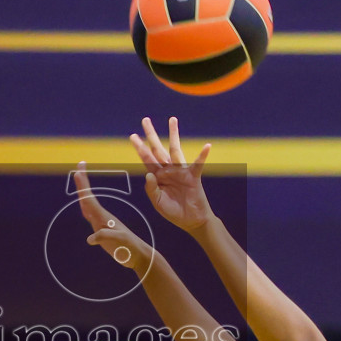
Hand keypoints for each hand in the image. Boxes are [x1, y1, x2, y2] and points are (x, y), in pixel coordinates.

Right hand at [74, 163, 153, 272]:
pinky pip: (92, 218)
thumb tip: (90, 238)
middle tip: (79, 168)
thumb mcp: (119, 241)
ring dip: (83, 194)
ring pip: (89, 206)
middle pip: (88, 198)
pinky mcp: (103, 232)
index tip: (80, 168)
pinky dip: (86, 210)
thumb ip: (105, 237)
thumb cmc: (130, 248)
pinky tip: (84, 208)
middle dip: (82, 184)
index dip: (83, 184)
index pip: (89, 198)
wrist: (140, 255)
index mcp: (104, 218)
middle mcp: (102, 218)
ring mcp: (103, 224)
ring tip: (80, 183)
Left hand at [130, 118, 213, 232]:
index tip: (133, 135)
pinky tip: (207, 146)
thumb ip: (152, 189)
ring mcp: (180, 171)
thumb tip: (148, 174)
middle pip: (158, 149)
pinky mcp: (193, 176)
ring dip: (173, 134)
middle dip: (151, 134)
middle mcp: (168, 170)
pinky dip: (202, 155)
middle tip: (145, 120)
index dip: (140, 147)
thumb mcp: (158, 202)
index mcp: (157, 176)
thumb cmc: (174, 212)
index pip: (146, 159)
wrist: (191, 221)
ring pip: (175, 149)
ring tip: (172, 120)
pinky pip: (198, 164)